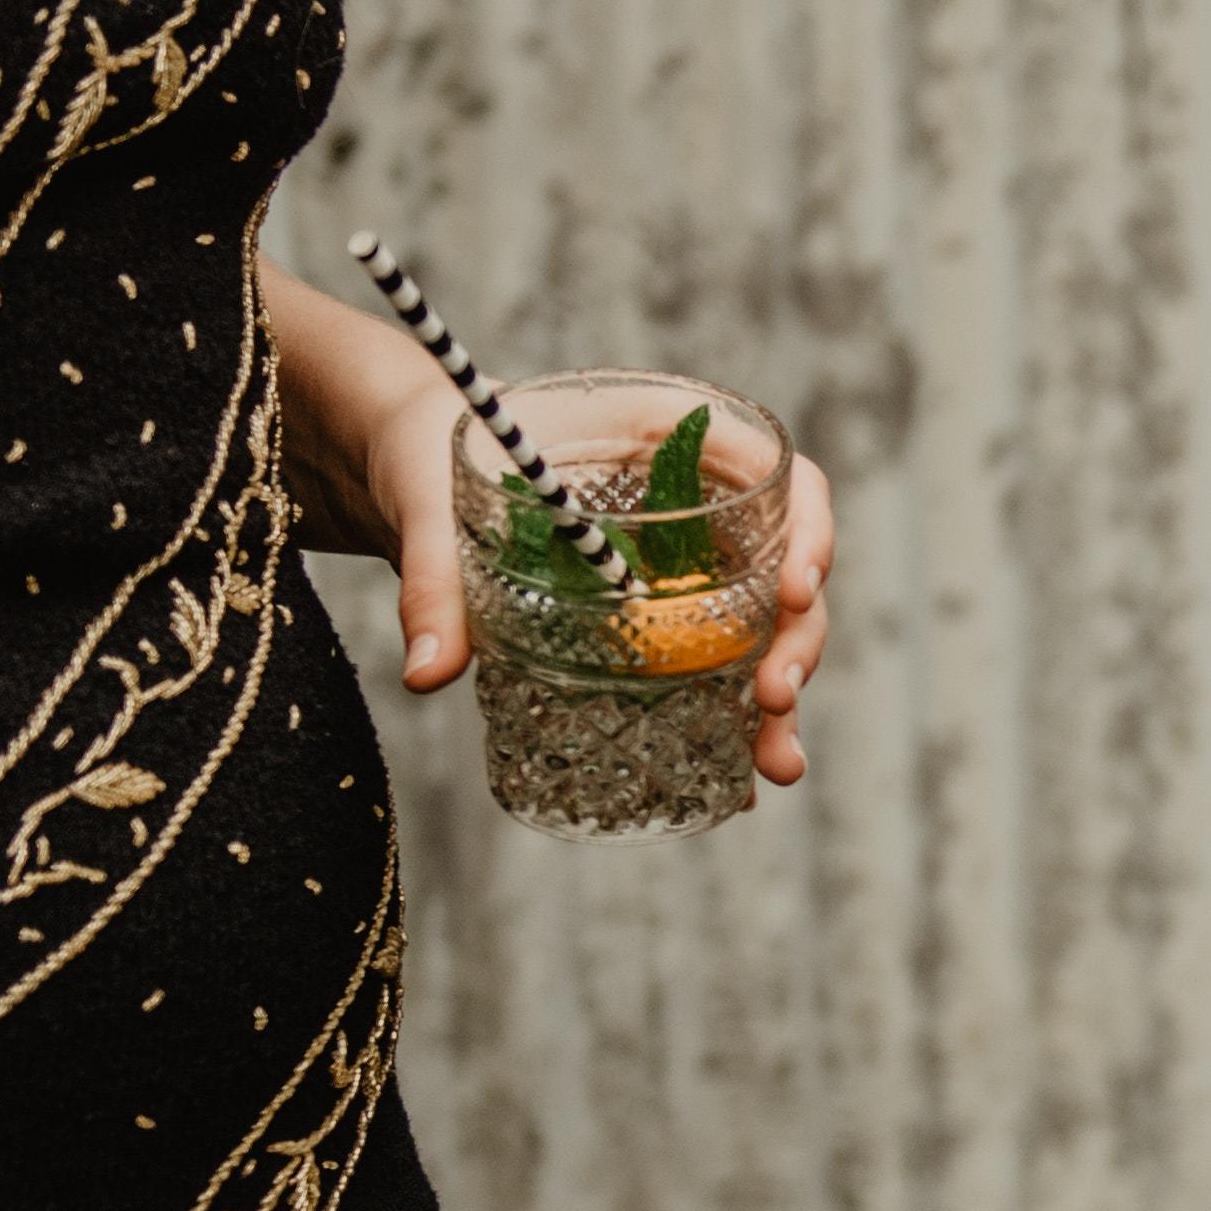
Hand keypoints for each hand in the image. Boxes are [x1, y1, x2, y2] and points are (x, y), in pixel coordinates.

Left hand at [265, 282, 846, 788]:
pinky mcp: (657, 610)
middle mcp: (693, 499)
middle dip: (796, 640)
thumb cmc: (423, 448)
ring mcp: (681, 559)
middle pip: (784, 564)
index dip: (808, 532)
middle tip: (774, 700)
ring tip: (773, 765)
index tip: (792, 593)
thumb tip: (428, 674)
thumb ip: (435, 578)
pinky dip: (729, 715)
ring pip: (761, 624)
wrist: (402, 463)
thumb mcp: (428, 499)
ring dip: (776, 693)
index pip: (777, 474)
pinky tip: (737, 776)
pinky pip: (714, 657)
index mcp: (666, 435)